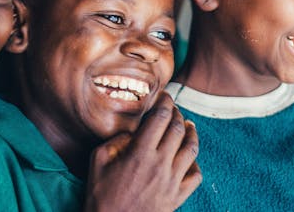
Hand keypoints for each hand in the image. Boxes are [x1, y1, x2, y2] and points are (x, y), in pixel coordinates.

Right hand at [84, 92, 201, 211]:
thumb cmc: (101, 197)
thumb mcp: (98, 162)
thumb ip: (115, 141)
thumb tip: (132, 133)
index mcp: (140, 153)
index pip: (160, 118)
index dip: (164, 102)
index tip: (163, 96)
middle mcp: (160, 165)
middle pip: (177, 129)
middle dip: (177, 113)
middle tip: (172, 108)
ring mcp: (172, 182)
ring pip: (191, 149)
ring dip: (191, 133)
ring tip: (187, 125)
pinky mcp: (178, 197)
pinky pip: (196, 176)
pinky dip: (195, 163)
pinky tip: (188, 157)